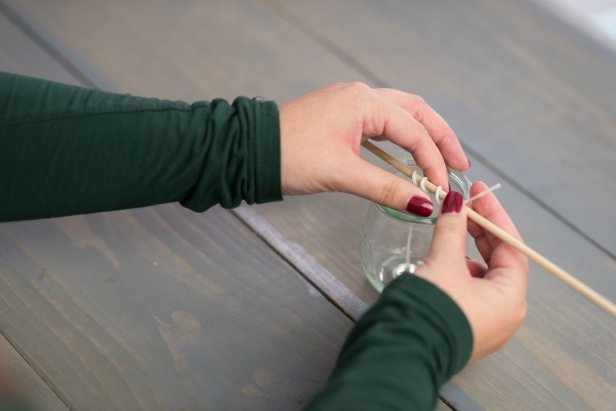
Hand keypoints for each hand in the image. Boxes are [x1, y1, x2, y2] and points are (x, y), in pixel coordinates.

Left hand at [279, 82, 469, 215]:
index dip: (433, 162)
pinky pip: (381, 122)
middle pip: (416, 113)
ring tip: (440, 159)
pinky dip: (399, 138)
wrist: (250, 151)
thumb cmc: (288, 157)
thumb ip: (386, 188)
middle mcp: (361, 96)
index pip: (414, 132)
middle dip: (440, 138)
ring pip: (400, 114)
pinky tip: (406, 154)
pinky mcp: (340, 115)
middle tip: (459, 164)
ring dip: (422, 135)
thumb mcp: (341, 174)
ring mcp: (350, 103)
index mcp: (364, 103)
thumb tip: (424, 205)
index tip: (443, 190)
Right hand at [414, 181, 528, 361]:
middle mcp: (505, 314)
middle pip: (500, 260)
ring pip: (484, 275)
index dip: (494, 215)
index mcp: (510, 298)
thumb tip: (455, 203)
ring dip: (469, 250)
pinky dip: (461, 270)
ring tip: (450, 231)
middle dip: (481, 231)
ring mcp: (487, 323)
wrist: (403, 352)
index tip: (479, 193)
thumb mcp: (443, 262)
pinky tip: (445, 260)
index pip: (511, 246)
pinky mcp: (467, 327)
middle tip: (465, 206)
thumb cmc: (429, 313)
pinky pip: (472, 291)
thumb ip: (452, 228)